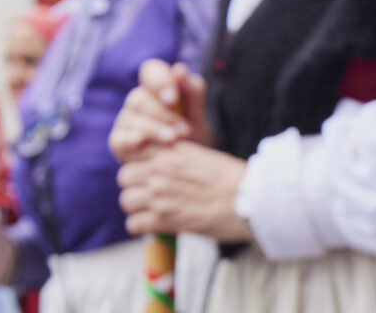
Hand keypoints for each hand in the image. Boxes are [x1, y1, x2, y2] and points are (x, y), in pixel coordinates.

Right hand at [109, 60, 211, 161]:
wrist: (189, 169)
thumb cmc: (193, 135)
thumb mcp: (198, 114)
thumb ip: (192, 91)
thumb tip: (179, 69)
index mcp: (157, 88)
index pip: (151, 71)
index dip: (160, 81)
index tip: (173, 98)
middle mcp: (138, 101)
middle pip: (140, 99)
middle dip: (163, 114)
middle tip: (184, 130)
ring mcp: (126, 121)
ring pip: (131, 118)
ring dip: (154, 129)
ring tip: (174, 140)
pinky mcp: (118, 142)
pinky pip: (120, 138)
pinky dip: (131, 139)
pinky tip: (142, 141)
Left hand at [116, 140, 251, 241]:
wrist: (250, 200)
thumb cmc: (233, 179)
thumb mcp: (203, 156)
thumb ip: (179, 157)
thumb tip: (164, 164)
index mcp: (172, 152)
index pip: (133, 149)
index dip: (137, 160)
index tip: (145, 169)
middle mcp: (161, 171)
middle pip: (124, 177)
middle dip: (134, 185)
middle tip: (149, 193)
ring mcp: (160, 196)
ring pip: (126, 200)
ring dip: (137, 207)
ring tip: (152, 211)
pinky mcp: (164, 220)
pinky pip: (133, 224)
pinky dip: (142, 226)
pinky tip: (156, 224)